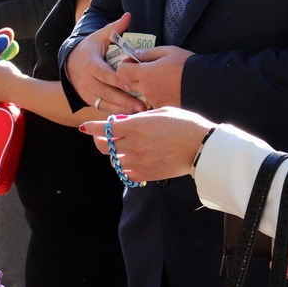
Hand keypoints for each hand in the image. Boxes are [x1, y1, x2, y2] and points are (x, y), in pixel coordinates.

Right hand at [64, 13, 147, 114]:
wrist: (70, 62)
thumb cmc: (90, 48)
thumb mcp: (100, 37)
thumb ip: (114, 28)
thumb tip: (128, 16)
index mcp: (90, 64)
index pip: (105, 74)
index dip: (118, 81)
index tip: (133, 85)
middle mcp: (86, 80)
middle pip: (106, 92)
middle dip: (124, 100)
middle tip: (142, 105)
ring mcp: (86, 92)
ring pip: (105, 103)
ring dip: (121, 109)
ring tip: (139, 112)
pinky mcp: (89, 100)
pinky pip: (102, 108)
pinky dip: (115, 112)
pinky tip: (129, 115)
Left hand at [78, 106, 211, 180]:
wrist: (202, 146)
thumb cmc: (184, 124)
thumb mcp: (160, 112)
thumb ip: (138, 118)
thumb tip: (122, 122)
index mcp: (135, 127)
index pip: (104, 128)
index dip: (92, 127)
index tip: (85, 127)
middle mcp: (133, 145)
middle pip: (104, 146)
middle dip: (101, 140)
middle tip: (106, 137)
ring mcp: (138, 161)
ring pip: (115, 160)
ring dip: (117, 153)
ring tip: (127, 148)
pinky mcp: (146, 174)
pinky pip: (126, 173)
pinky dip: (126, 167)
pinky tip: (134, 160)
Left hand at [113, 45, 191, 108]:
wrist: (205, 83)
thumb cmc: (187, 64)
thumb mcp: (168, 51)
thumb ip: (149, 53)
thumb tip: (136, 54)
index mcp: (145, 73)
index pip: (121, 71)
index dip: (125, 65)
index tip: (134, 63)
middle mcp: (146, 89)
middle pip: (128, 84)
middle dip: (133, 77)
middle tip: (145, 71)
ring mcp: (154, 100)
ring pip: (140, 94)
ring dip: (144, 88)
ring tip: (159, 81)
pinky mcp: (162, 108)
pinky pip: (152, 102)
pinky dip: (155, 96)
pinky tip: (166, 91)